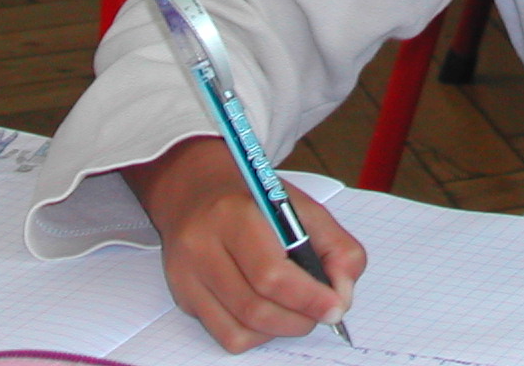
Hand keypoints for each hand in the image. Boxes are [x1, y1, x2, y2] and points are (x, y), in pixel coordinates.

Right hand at [127, 136, 365, 352]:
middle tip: (321, 312)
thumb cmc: (253, 199)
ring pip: (240, 330)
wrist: (195, 187)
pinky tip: (267, 313)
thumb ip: (335, 247)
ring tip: (297, 311)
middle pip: (256, 308)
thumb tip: (341, 296)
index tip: (335, 308)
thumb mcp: (301, 207)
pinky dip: (256, 335)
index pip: (271, 273)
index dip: (308, 298)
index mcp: (235, 214)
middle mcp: (202, 246)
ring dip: (280, 330)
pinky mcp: (182, 296)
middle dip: (299, 319)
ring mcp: (187, 275)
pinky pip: (226, 336)